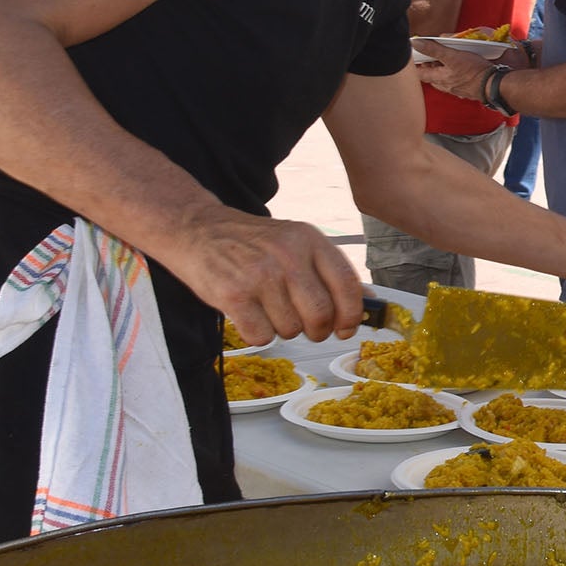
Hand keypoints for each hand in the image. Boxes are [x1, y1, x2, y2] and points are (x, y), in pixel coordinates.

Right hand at [162, 210, 368, 344]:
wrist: (197, 229)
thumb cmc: (251, 243)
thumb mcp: (295, 242)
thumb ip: (327, 270)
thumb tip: (368, 302)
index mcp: (310, 239)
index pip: (347, 285)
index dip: (352, 315)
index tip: (346, 329)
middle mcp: (288, 255)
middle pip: (320, 315)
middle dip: (317, 331)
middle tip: (305, 327)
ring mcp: (260, 275)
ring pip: (291, 329)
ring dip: (283, 330)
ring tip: (268, 309)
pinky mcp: (233, 295)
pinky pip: (262, 336)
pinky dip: (258, 335)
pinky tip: (250, 316)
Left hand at [412, 47, 492, 102]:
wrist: (494, 84)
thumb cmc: (474, 71)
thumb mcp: (452, 56)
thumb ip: (433, 50)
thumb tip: (416, 43)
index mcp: (439, 79)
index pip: (420, 74)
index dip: (416, 65)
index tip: (416, 56)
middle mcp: (446, 86)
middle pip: (432, 77)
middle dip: (431, 66)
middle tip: (431, 55)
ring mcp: (457, 89)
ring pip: (444, 79)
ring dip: (443, 70)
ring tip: (446, 59)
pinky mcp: (467, 89)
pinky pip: (456, 82)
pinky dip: (455, 74)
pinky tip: (461, 68)